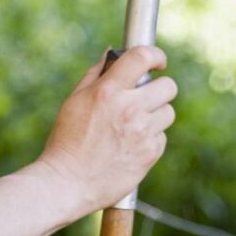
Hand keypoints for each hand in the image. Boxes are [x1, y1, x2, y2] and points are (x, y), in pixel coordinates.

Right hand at [37, 46, 177, 211]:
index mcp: (108, 91)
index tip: (157, 60)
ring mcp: (142, 132)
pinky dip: (150, 139)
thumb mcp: (74, 100)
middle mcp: (129, 108)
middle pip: (168, 86)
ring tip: (134, 125)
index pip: (142, 57)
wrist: (67, 183)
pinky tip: (131, 145)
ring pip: (168, 112)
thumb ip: (96, 73)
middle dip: (159, 88)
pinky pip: (162, 137)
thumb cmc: (67, 140)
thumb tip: (112, 52)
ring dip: (155, 115)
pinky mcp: (150, 154)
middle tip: (145, 97)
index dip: (155, 55)